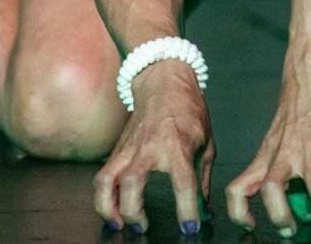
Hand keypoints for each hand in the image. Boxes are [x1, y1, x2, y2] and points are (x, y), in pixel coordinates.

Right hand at [92, 60, 213, 235]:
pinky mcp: (118, 148)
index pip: (183, 182)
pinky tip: (112, 208)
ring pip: (107, 179)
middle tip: (142, 228)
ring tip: (118, 223)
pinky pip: (104, 175)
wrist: (164, 82)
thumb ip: (203, 179)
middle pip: (133, 182)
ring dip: (108, 206)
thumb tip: (204, 211)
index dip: (187, 209)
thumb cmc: (188, 110)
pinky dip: (104, 195)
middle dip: (134, 211)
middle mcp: (150, 146)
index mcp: (178, 145)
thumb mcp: (206, 143)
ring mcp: (130, 147)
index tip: (190, 227)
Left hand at [226, 57, 310, 237]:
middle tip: (294, 231)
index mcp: (267, 158)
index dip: (238, 212)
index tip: (251, 224)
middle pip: (272, 189)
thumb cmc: (296, 115)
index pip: (238, 188)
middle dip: (282, 216)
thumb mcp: (278, 143)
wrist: (309, 76)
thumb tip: (297, 206)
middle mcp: (285, 155)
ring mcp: (310, 148)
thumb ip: (280, 171)